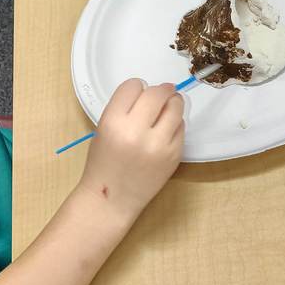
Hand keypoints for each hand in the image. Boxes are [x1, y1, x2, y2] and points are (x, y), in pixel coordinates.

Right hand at [76, 79, 184, 222]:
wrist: (112, 199)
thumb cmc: (103, 163)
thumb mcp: (103, 130)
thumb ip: (123, 109)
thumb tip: (152, 91)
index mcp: (113, 123)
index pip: (132, 86)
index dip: (136, 88)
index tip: (137, 94)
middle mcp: (136, 131)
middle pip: (157, 93)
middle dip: (160, 90)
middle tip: (160, 94)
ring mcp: (158, 145)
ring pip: (175, 106)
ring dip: (172, 103)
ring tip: (166, 109)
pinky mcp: (174, 155)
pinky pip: (181, 127)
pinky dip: (174, 124)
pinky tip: (165, 131)